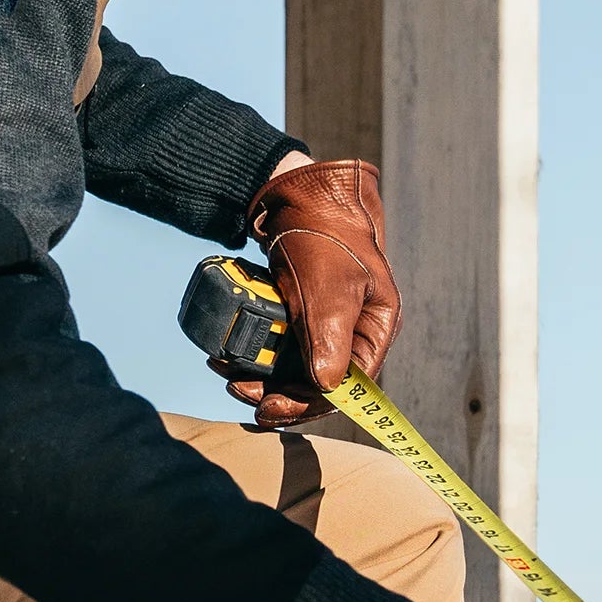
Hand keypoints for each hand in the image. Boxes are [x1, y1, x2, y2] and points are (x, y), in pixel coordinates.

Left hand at [225, 157, 399, 428]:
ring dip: (260, 376)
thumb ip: (329, 338)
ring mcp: (326, 322)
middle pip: (318, 382)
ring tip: (225, 371)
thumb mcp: (329, 287)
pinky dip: (254, 354)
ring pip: (294, 367)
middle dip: (277, 393)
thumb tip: (327, 388)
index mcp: (375, 328)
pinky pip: (279, 346)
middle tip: (238, 391)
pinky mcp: (301, 312)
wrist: (299, 193)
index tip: (268, 409)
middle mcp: (354, 330)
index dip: (307, 405)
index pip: (349, 387)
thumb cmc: (325, 234)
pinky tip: (227, 354)